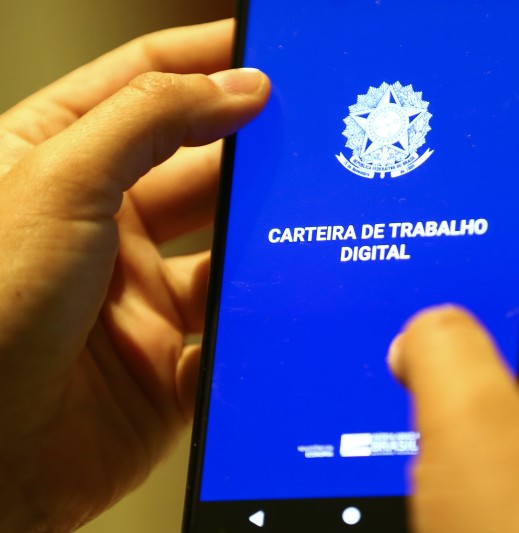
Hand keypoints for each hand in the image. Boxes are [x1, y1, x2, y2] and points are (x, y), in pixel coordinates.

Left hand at [0, 21, 268, 531]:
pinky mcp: (171, 359)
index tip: (266, 49)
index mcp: (58, 164)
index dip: (204, 59)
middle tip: (313, 131)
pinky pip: (234, 328)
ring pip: (229, 248)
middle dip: (254, 148)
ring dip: (265, 235)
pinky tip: (277, 302)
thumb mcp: (58, 184)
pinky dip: (258, 318)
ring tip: (309, 213)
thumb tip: (238, 88)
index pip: (142, 85)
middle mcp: (103, 225)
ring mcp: (140, 294)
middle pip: (200, 165)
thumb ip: (151, 121)